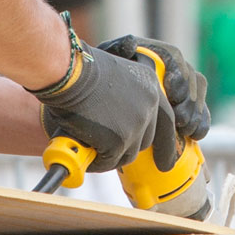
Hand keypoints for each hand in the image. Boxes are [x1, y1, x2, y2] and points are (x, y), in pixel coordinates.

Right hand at [32, 40, 177, 172]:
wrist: (68, 73)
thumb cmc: (80, 72)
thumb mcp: (114, 77)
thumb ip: (124, 98)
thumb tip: (119, 124)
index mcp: (150, 87)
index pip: (167, 120)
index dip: (165, 143)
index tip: (164, 163)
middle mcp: (149, 106)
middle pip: (145, 140)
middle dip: (127, 147)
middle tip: (110, 152)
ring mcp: (135, 124)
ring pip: (127, 155)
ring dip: (109, 155)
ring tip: (88, 147)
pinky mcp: (119, 140)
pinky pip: (108, 161)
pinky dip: (95, 161)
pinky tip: (81, 152)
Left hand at [98, 34, 209, 143]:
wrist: (107, 98)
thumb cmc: (106, 76)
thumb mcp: (108, 60)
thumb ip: (118, 49)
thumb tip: (131, 43)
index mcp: (158, 53)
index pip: (175, 60)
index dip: (179, 77)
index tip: (173, 94)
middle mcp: (176, 67)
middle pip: (192, 80)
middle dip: (189, 101)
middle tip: (180, 119)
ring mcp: (185, 87)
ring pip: (199, 97)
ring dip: (196, 114)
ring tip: (186, 130)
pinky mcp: (189, 106)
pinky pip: (202, 112)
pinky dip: (202, 123)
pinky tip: (195, 135)